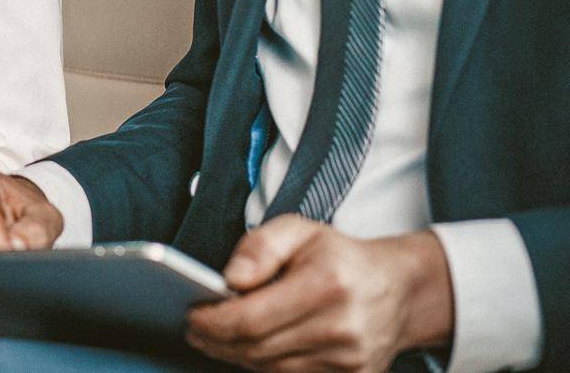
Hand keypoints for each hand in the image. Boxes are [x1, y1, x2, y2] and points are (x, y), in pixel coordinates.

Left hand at [186, 216, 454, 371]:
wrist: (398, 290)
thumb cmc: (340, 256)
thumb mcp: (298, 230)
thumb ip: (259, 246)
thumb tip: (229, 279)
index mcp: (326, 286)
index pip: (251, 318)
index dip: (212, 321)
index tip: (191, 314)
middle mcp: (341, 329)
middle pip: (257, 349)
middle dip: (217, 341)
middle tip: (194, 328)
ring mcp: (350, 361)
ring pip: (272, 368)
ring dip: (235, 355)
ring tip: (214, 338)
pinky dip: (263, 365)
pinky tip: (246, 349)